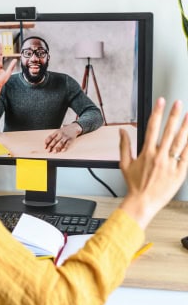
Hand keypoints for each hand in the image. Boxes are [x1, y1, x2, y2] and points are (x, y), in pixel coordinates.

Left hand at [44, 123, 81, 152]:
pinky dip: (65, 147)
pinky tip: (62, 150)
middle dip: (51, 146)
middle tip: (48, 150)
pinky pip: (68, 144)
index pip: (50, 137)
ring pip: (61, 143)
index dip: (47, 142)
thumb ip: (53, 135)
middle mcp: (61, 134)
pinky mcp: (71, 139)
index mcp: (57, 132)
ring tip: (54, 151)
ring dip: (57, 147)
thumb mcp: (58, 130)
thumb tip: (46, 142)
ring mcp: (66, 137)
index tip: (45, 147)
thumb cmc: (65, 130)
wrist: (75, 127)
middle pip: (55, 140)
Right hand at [119, 98, 187, 229]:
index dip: (157, 113)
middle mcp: (160, 156)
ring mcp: (171, 164)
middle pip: (169, 131)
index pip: (152, 127)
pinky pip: (187, 156)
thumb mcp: (124, 164)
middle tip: (178, 104)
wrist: (143, 202)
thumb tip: (122, 132)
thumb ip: (124, 145)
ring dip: (186, 128)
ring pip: (181, 142)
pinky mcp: (180, 172)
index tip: (160, 102)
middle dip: (174, 115)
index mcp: (147, 153)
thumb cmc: (134, 184)